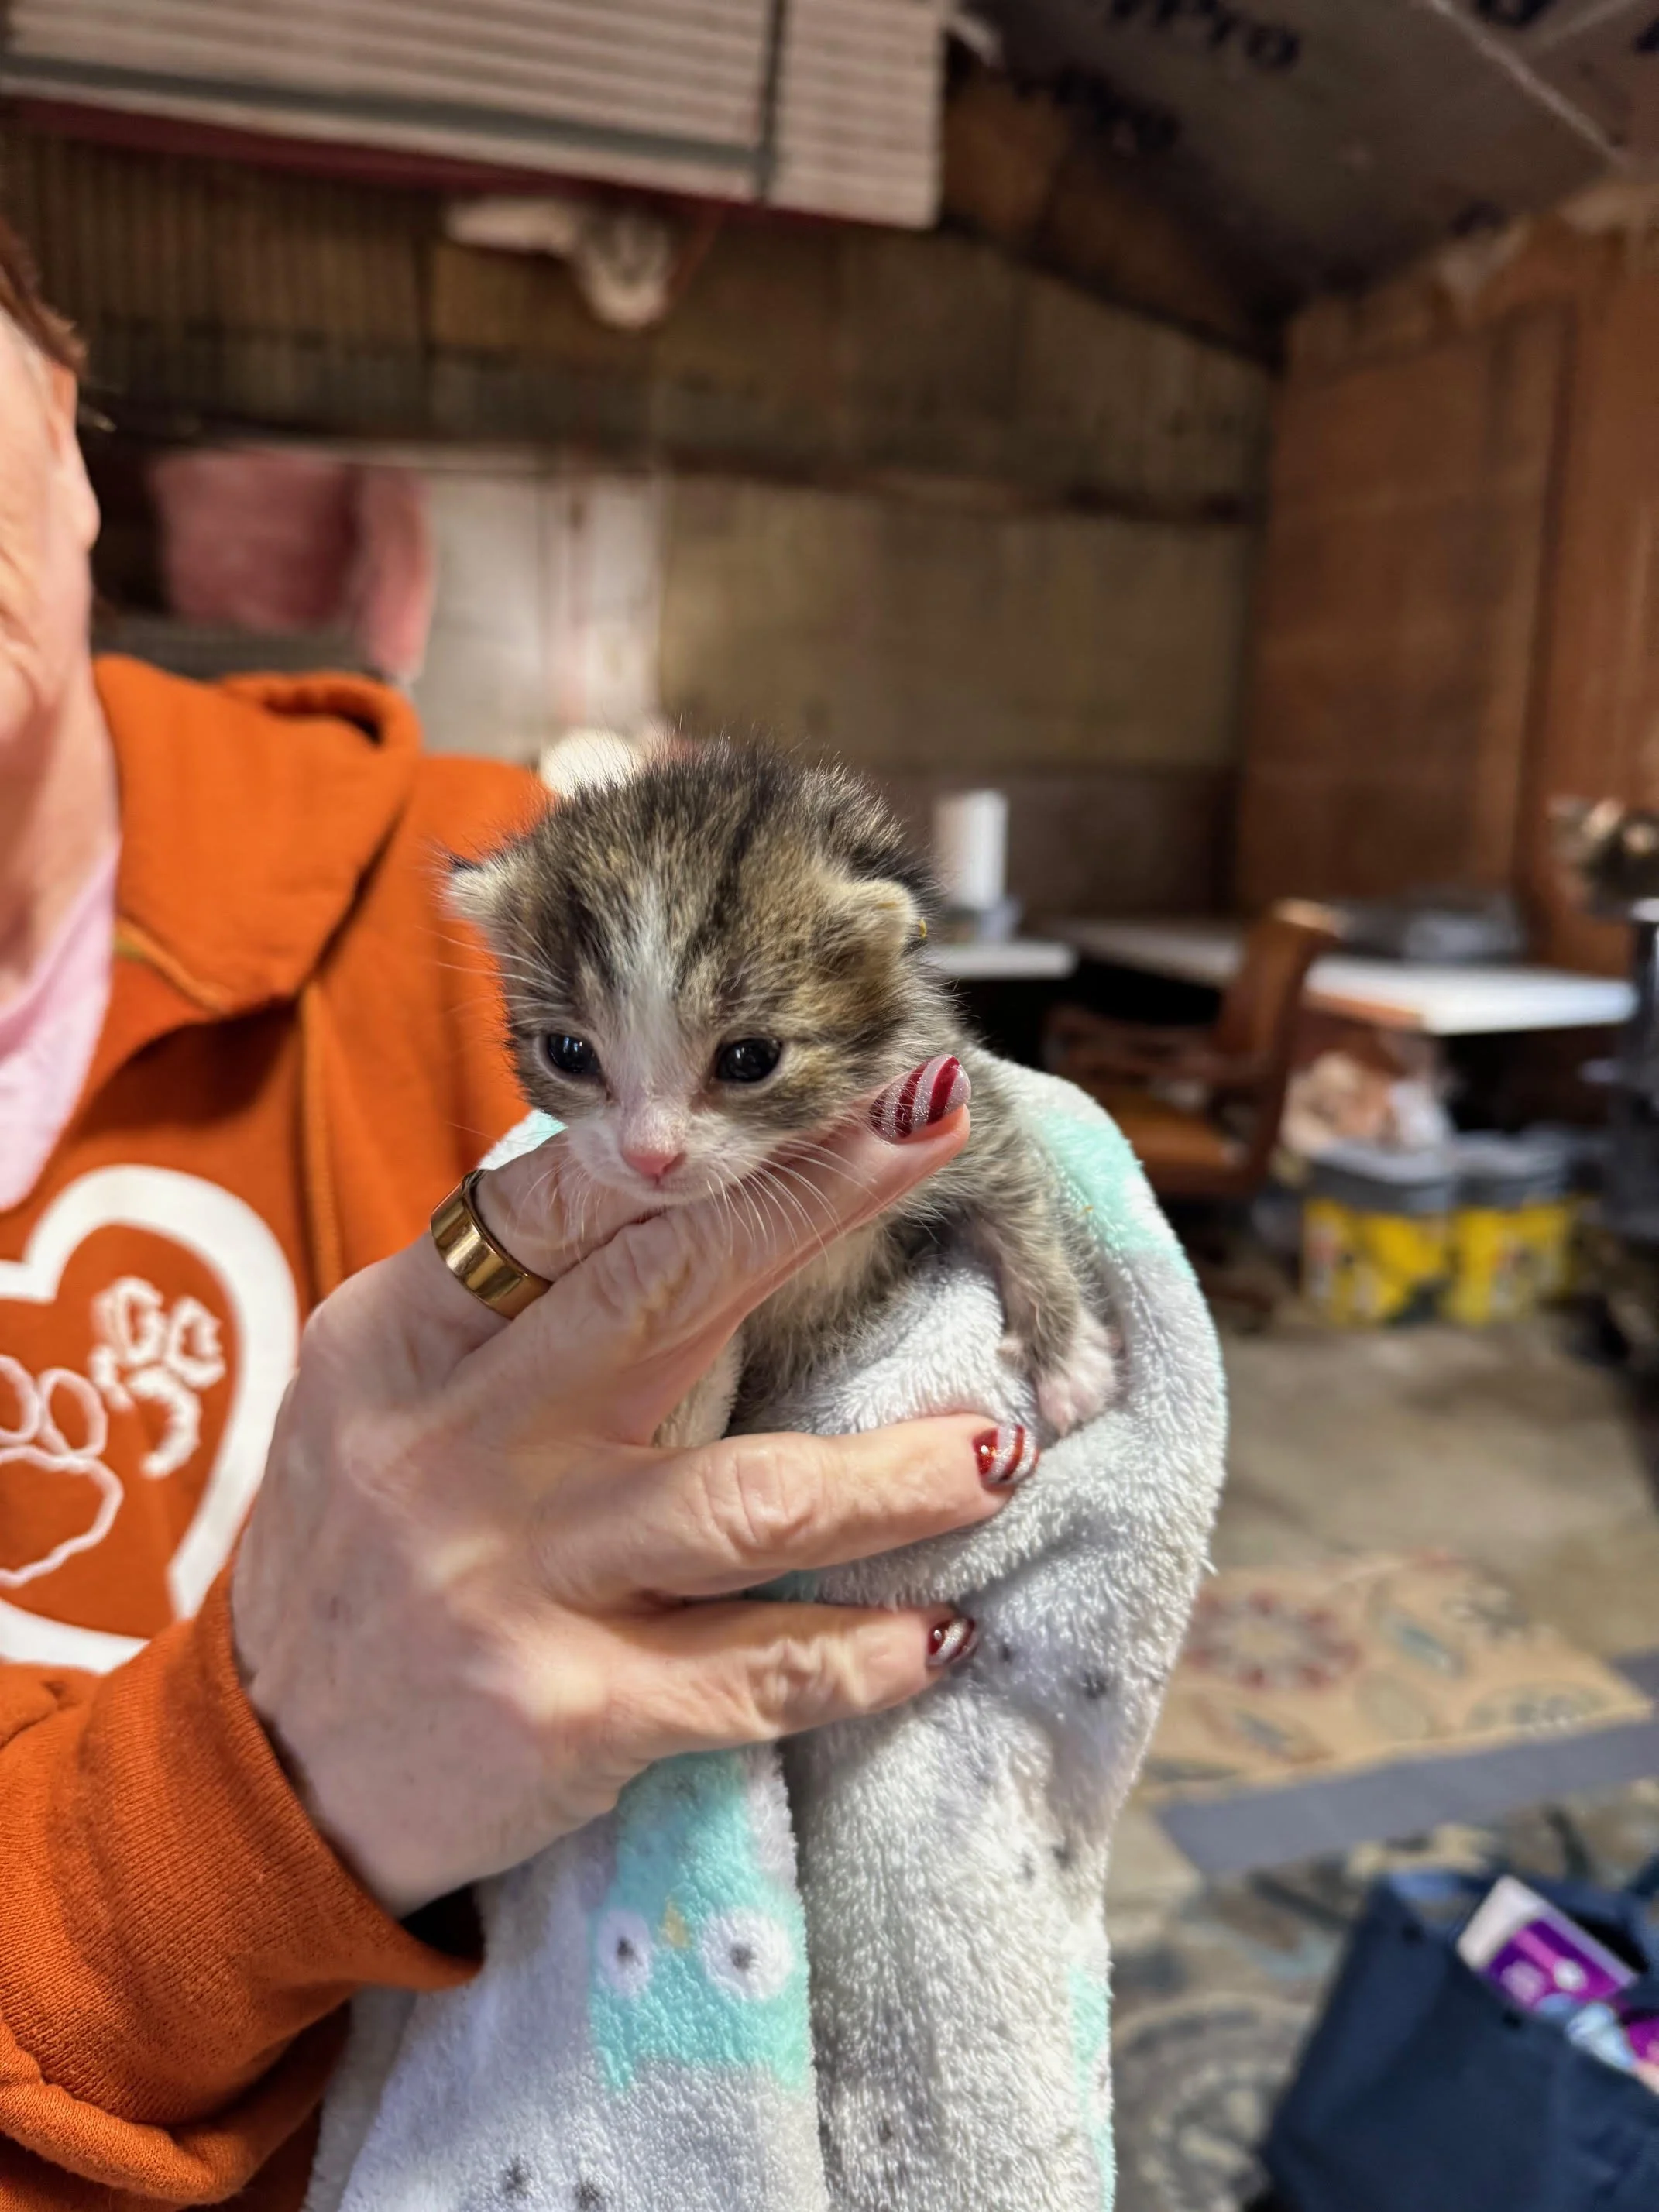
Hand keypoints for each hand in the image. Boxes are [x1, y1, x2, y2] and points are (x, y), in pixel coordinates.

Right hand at [232, 1079, 1018, 1916]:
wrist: (274, 1782)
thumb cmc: (357, 1550)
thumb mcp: (377, 1396)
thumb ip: (503, 1305)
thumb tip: (668, 1184)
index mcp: (400, 1342)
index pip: (559, 1203)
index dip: (700, 1135)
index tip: (816, 1082)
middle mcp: (458, 1444)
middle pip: (670, 1297)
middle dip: (817, 1202)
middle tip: (939, 1132)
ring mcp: (516, 1579)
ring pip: (751, 1500)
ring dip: (899, 1475)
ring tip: (1005, 1454)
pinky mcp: (569, 1712)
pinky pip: (755, 1673)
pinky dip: (863, 1654)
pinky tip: (940, 1636)